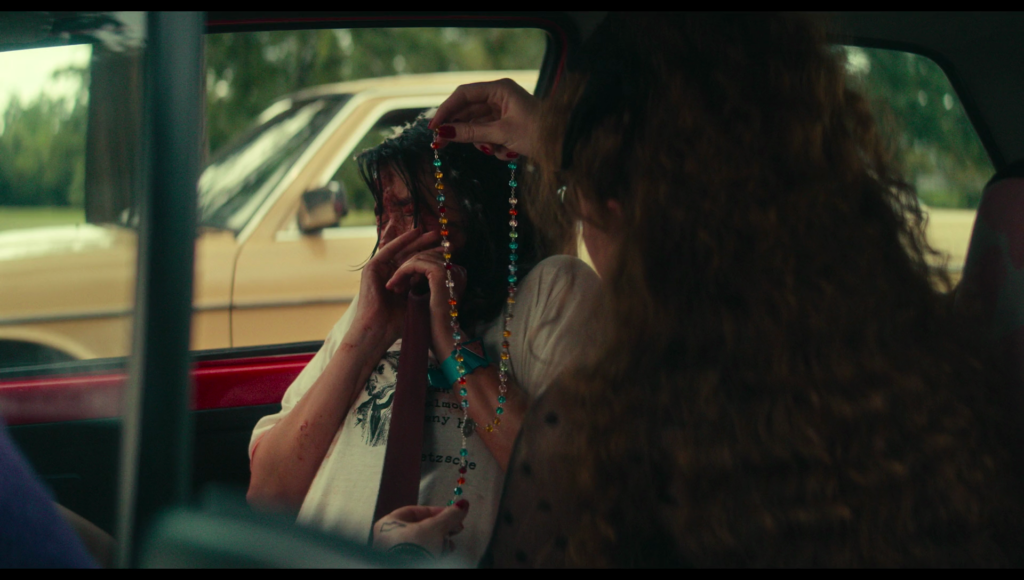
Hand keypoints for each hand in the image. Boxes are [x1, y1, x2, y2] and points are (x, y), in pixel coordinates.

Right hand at [350, 229, 441, 346]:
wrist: (379, 329)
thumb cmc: (398, 322)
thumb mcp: (417, 300)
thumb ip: (426, 287)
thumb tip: (447, 277)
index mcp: (399, 284)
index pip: (417, 266)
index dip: (432, 258)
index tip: (448, 253)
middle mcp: (389, 275)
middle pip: (410, 256)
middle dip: (427, 246)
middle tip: (443, 237)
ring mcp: (380, 270)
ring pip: (402, 250)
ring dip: (417, 240)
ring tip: (433, 233)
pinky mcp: (372, 268)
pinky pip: (389, 250)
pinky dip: (402, 241)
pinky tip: (415, 233)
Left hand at [373, 501, 469, 557]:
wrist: (412, 571)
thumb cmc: (416, 548)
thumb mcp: (436, 528)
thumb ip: (450, 515)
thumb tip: (462, 505)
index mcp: (387, 523)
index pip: (415, 511)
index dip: (436, 511)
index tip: (452, 514)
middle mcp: (387, 538)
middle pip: (420, 527)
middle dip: (440, 529)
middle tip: (454, 529)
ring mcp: (394, 553)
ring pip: (421, 542)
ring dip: (438, 542)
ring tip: (449, 546)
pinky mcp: (404, 562)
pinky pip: (419, 553)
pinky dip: (432, 552)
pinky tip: (442, 554)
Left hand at [385, 248, 467, 356]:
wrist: (440, 337)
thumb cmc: (434, 322)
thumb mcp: (430, 297)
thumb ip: (426, 283)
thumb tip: (412, 274)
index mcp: (457, 274)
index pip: (432, 260)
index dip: (414, 269)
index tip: (401, 284)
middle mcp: (457, 269)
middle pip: (426, 256)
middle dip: (406, 268)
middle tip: (394, 285)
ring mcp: (450, 270)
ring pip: (419, 258)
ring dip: (402, 271)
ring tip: (392, 287)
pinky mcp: (439, 273)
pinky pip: (415, 263)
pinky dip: (401, 272)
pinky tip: (393, 285)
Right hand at [429, 78, 540, 159]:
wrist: (564, 146)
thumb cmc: (537, 133)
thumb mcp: (501, 133)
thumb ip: (471, 132)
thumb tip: (443, 133)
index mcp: (499, 89)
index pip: (463, 95)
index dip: (446, 110)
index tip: (433, 127)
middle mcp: (499, 96)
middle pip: (468, 111)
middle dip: (460, 130)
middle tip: (441, 145)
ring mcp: (503, 111)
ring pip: (477, 126)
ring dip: (482, 142)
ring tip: (496, 150)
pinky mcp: (507, 125)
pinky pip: (489, 135)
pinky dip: (493, 146)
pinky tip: (508, 152)